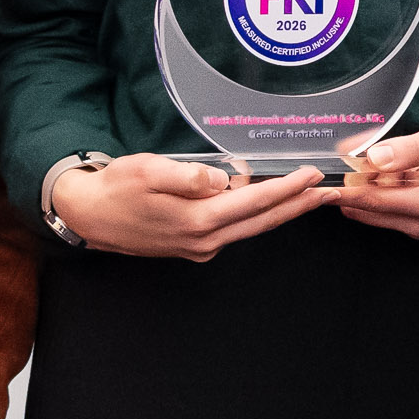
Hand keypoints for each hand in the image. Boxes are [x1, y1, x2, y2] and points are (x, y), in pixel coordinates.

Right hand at [45, 151, 329, 260]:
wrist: (88, 214)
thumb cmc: (116, 188)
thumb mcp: (149, 171)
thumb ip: (188, 176)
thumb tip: (222, 180)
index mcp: (197, 221)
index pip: (254, 202)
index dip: (287, 189)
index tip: (312, 176)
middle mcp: (204, 240)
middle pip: (262, 221)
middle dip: (298, 206)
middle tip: (329, 193)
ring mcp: (199, 247)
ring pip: (250, 227)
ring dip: (280, 211)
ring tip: (308, 196)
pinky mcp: (193, 245)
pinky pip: (233, 228)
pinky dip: (254, 215)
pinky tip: (267, 201)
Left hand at [332, 120, 418, 239]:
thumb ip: (407, 149)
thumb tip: (372, 158)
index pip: (368, 200)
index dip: (340, 188)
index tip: (316, 180)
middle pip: (366, 211)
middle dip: (348, 188)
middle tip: (332, 164)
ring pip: (374, 213)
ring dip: (361, 191)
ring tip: (354, 163)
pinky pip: (386, 213)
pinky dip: (376, 195)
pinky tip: (378, 174)